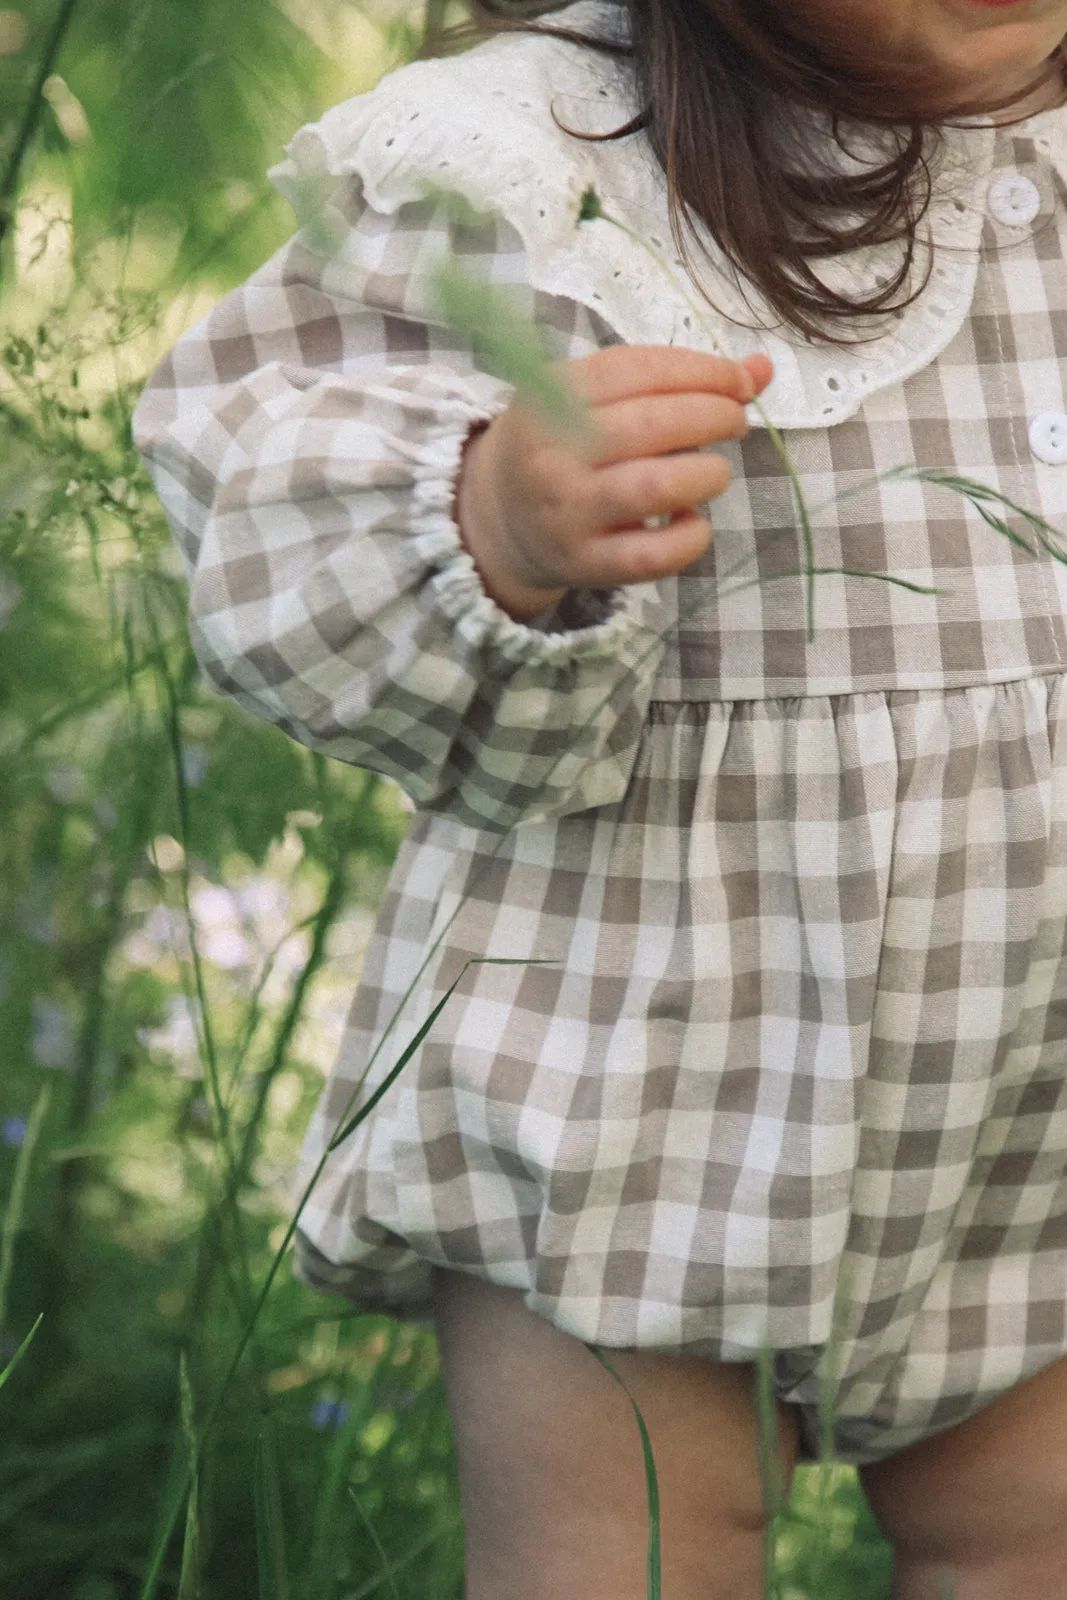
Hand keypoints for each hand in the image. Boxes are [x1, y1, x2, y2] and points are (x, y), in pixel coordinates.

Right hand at [455, 345, 772, 620]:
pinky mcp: (584, 563)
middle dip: (714, 415)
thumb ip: (675, 380)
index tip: (740, 381)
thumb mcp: (597, 397)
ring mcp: (568, 512)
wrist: (501, 517)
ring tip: (715, 472)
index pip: (639, 369)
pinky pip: (651, 555)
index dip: (704, 371)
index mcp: (552, 396)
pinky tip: (693, 521)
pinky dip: (690, 538)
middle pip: (652, 424)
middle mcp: (554, 453)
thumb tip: (762, 368)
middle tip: (734, 422)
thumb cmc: (564, 445)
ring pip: (654, 487)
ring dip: (706, 474)